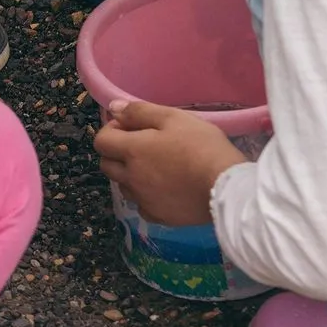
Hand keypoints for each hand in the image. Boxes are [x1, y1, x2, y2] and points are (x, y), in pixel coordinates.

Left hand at [95, 100, 248, 224]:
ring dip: (130, 175)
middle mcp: (131, 178)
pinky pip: (141, 205)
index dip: (111, 130)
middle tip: (141, 144)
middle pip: (106, 165)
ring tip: (156, 166)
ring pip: (123, 186)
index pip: (101, 141)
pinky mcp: (158, 217)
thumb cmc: (201, 146)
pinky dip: (146, 195)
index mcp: (132, 151)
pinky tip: (165, 188)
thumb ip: (140, 112)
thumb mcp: (173, 118)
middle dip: (116, 152)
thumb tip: (113, 109)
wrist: (225, 188)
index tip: (130, 126)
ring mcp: (143, 201)